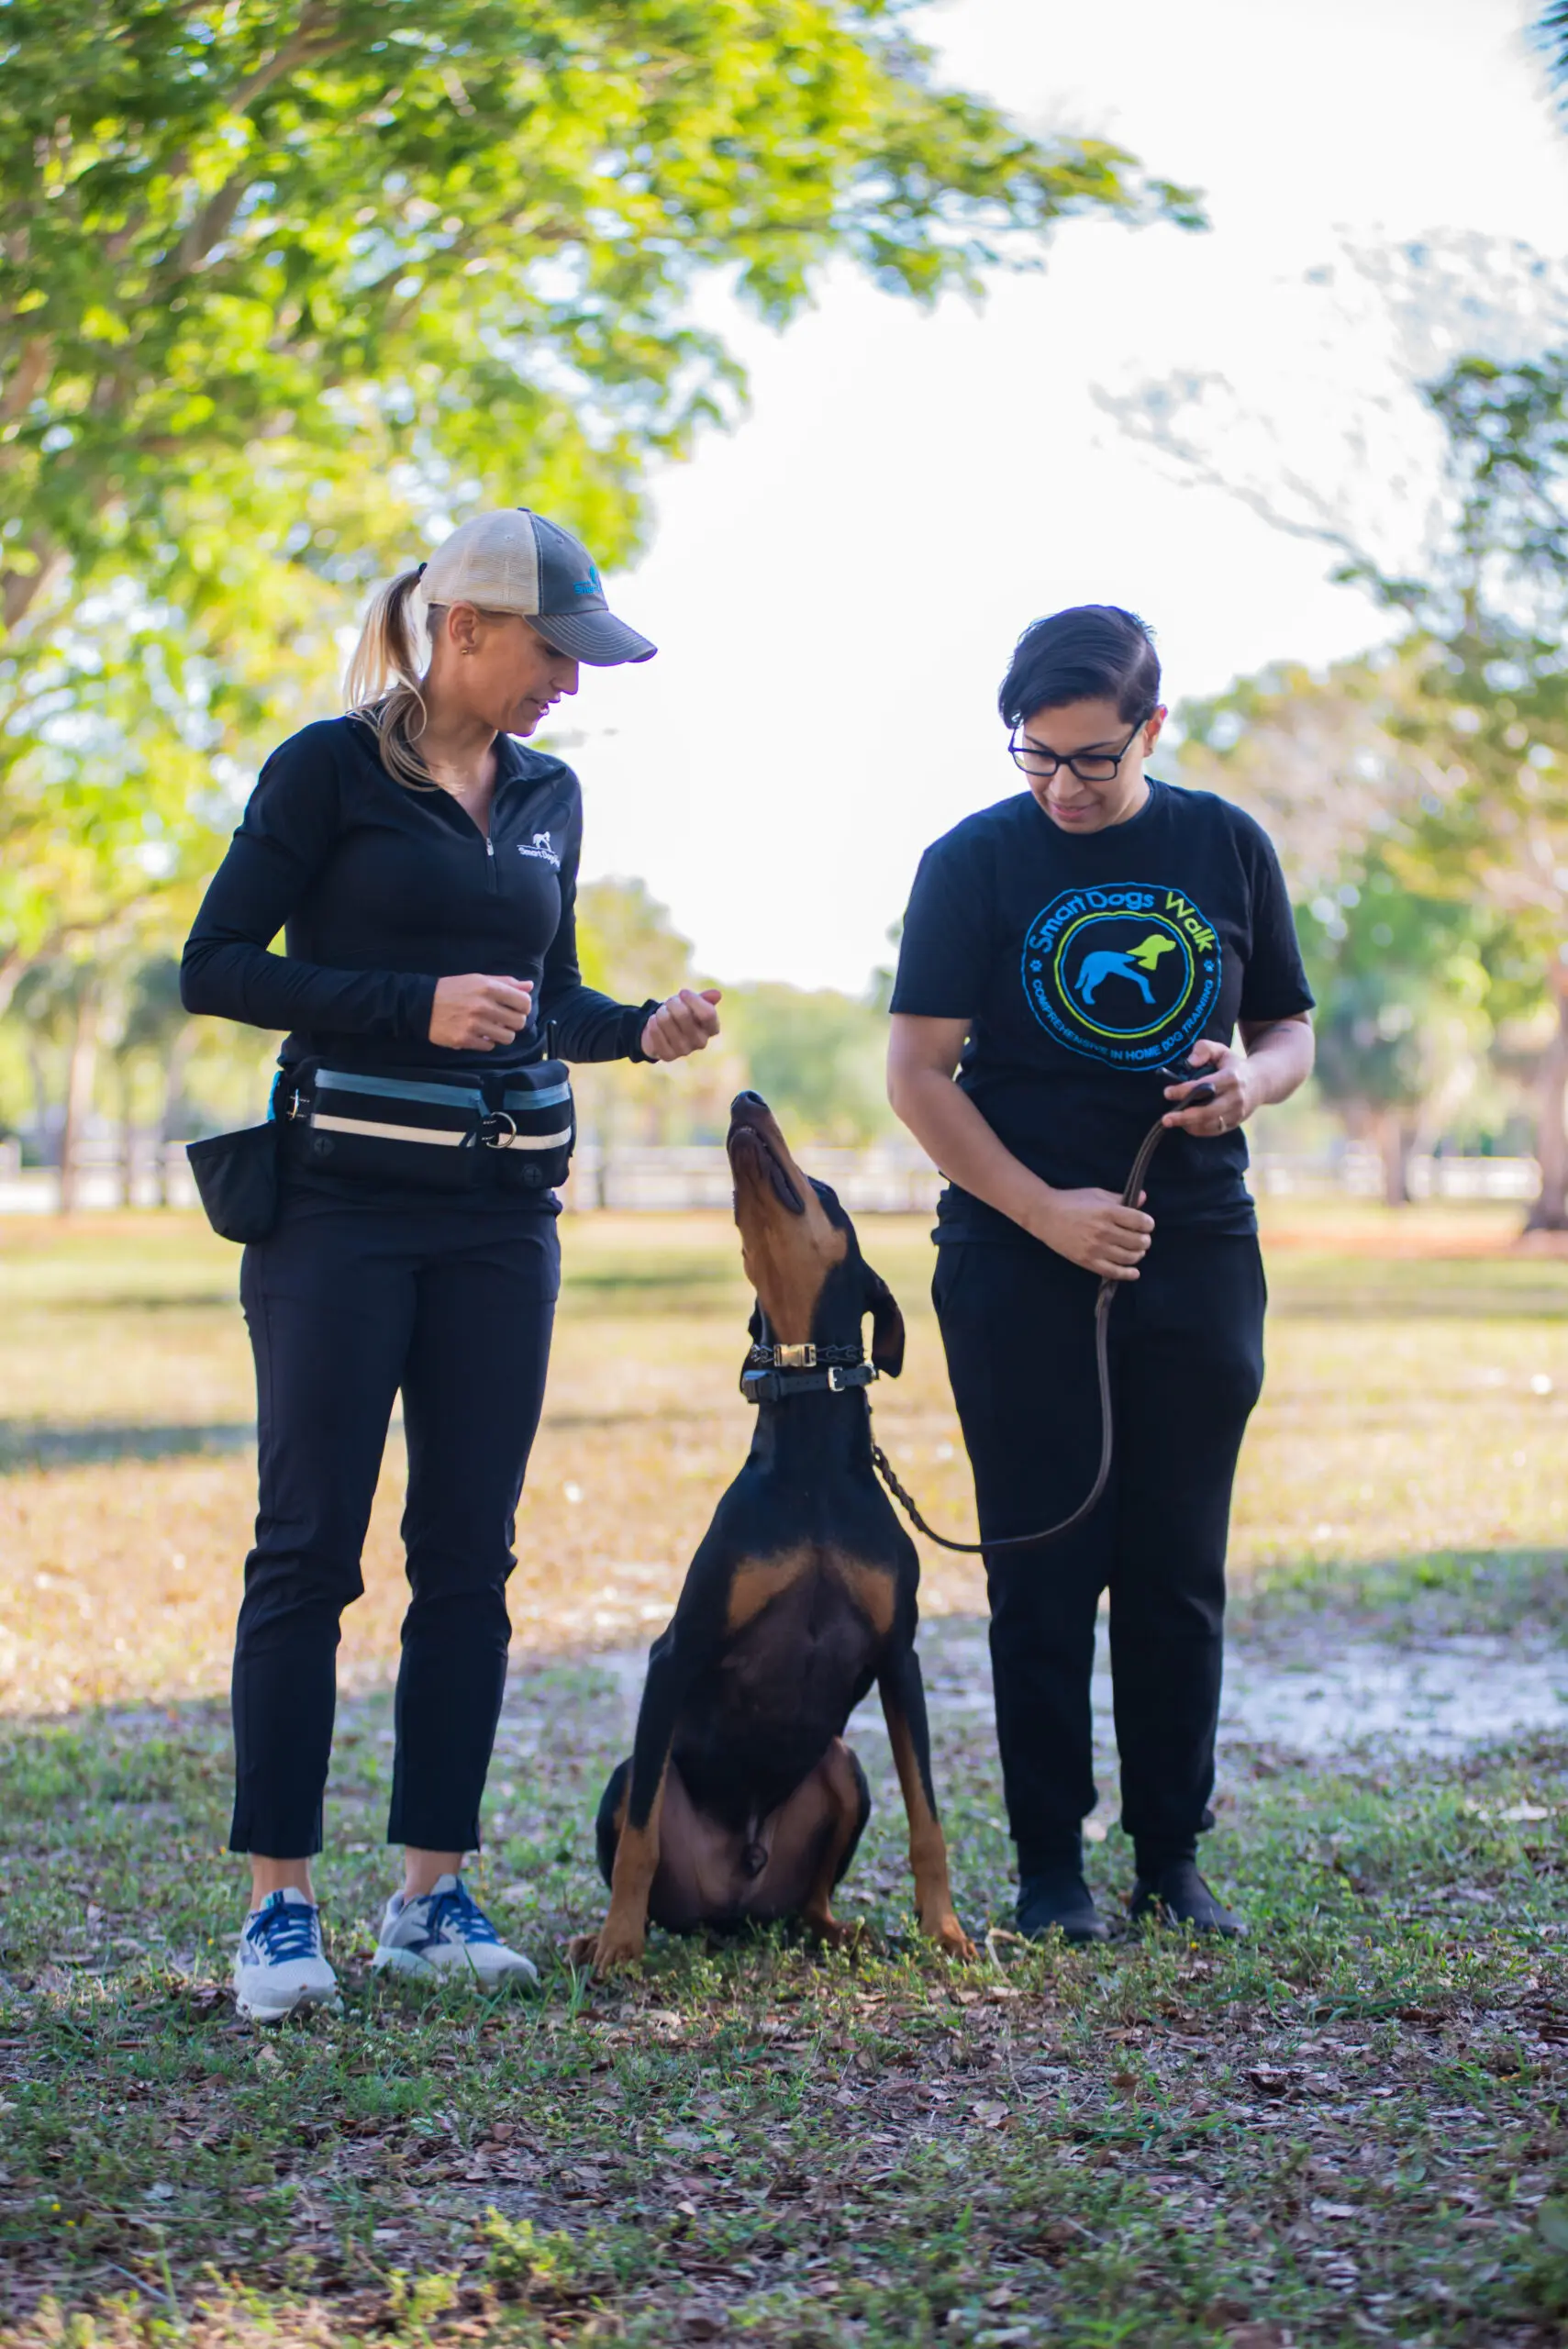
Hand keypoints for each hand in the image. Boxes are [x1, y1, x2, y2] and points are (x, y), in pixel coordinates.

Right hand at [428, 973, 532, 1050]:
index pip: (523, 1002)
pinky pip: (490, 1047)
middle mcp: (483, 1006)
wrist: (421, 1004)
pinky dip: (487, 1042)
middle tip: (504, 1020)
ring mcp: (474, 1025)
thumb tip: (528, 986)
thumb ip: (505, 983)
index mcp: (488, 988)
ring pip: (507, 1038)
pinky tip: (478, 1034)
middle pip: (518, 1022)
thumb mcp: (478, 979)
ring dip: (502, 1034)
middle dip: (514, 1022)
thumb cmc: (453, 989)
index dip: (524, 1007)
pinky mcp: (465, 1040)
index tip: (517, 1009)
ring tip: (492, 1028)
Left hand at [641, 986, 721, 1061]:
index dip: (693, 999)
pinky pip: (656, 1032)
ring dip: (661, 1011)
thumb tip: (716, 994)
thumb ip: (705, 998)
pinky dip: (652, 1023)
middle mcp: (701, 1042)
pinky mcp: (668, 1056)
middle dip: (673, 1002)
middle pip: (683, 1014)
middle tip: (670, 1002)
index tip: (683, 993)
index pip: (707, 1013)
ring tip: (662, 1012)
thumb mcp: (694, 1003)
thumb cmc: (682, 1013)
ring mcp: (685, 1051)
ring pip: (666, 1020)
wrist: (663, 1032)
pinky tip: (654, 1021)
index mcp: (712, 1028)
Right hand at [1031, 1185, 1153, 1279]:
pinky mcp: (1088, 1261)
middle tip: (1142, 1239)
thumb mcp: (1097, 1194)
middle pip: (1138, 1241)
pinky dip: (1127, 1274)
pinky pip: (1113, 1271)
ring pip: (1129, 1257)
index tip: (1146, 1225)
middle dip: (1145, 1240)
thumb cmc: (1072, 1201)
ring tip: (1136, 1251)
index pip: (1140, 1221)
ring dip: (1138, 1254)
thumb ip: (1120, 1198)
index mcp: (1108, 1212)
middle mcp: (1104, 1231)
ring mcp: (1096, 1248)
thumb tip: (1142, 1198)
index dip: (1148, 1224)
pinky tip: (1134, 1272)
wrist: (1045, 1215)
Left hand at [1162, 1037, 1254, 1136]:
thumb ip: (1204, 1049)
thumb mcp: (1221, 1051)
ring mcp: (1236, 1113)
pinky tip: (1186, 1124)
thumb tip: (1190, 1062)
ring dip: (1189, 1124)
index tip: (1167, 1092)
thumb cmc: (1233, 1066)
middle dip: (1184, 1117)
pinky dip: (1198, 1130)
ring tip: (1172, 1120)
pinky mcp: (1235, 1124)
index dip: (1185, 1091)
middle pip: (1208, 1112)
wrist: (1261, 1083)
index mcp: (1231, 1078)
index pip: (1205, 1087)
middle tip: (1165, 1119)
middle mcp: (1235, 1098)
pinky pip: (1214, 1131)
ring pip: (1210, 1124)